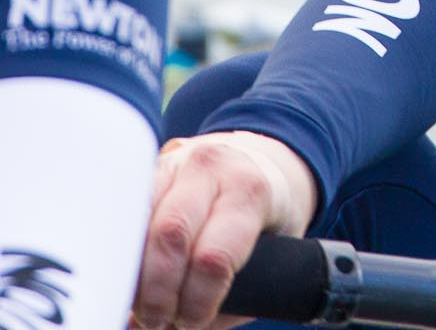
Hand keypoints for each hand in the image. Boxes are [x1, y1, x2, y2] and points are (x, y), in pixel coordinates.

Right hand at [131, 131, 318, 329]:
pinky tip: (125, 276)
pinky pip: (119, 216)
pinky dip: (118, 254)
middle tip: (158, 320)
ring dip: (130, 275)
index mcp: (250, 191)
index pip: (214, 257)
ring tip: (140, 303)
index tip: (192, 322)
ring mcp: (171, 166)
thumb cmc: (265, 219)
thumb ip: (234, 297)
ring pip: (134, 225)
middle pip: (169, 236)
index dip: (197, 302)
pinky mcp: (143, 173)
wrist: (259, 164)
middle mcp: (210, 169)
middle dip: (158, 292)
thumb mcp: (274, 253)